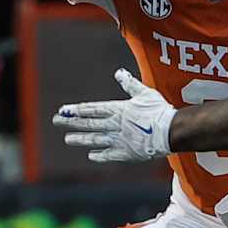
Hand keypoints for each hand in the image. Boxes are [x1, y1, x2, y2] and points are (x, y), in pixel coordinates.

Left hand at [53, 69, 175, 162]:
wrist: (171, 131)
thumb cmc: (159, 110)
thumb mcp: (144, 93)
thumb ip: (129, 84)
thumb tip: (119, 73)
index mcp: (118, 109)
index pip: (92, 109)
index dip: (76, 110)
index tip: (63, 110)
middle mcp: (114, 125)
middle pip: (88, 123)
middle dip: (71, 123)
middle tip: (56, 121)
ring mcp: (119, 140)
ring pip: (95, 139)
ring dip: (80, 139)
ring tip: (68, 139)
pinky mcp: (126, 153)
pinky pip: (109, 155)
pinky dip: (100, 155)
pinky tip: (91, 155)